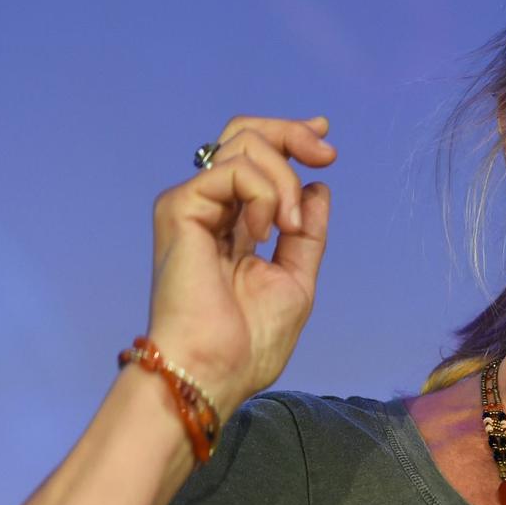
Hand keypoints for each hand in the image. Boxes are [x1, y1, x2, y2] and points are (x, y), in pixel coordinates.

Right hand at [146, 115, 335, 416]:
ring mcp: (192, 205)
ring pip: (244, 146)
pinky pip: (234, 170)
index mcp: (233, 224)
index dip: (289, 136)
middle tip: (326, 155)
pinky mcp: (179, 207)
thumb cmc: (249, 341)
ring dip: (284, 180)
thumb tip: (316, 188)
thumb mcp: (296, 278)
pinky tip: (266, 232)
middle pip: (244, 136)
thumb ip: (306, 233)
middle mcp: (210, 208)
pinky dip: (265, 193)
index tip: (325, 135)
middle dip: (292, 134)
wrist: (215, 370)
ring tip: (287, 229)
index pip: (254, 158)